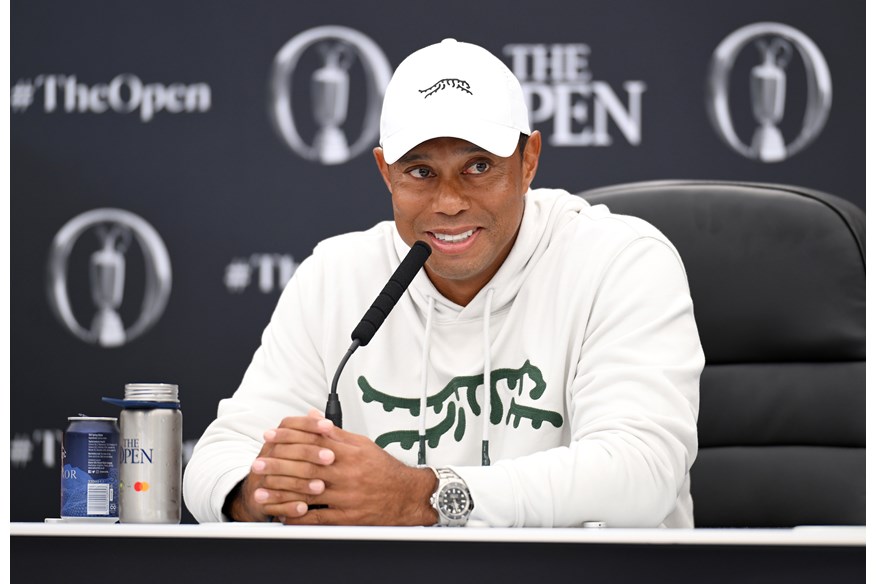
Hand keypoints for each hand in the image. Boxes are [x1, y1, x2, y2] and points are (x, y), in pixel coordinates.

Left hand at [234, 409, 437, 525]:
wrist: (406, 496)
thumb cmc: (383, 469)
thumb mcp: (362, 445)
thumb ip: (336, 433)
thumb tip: (314, 418)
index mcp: (350, 454)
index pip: (314, 442)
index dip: (289, 438)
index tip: (270, 436)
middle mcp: (347, 474)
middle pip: (306, 468)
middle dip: (278, 466)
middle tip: (258, 464)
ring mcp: (346, 497)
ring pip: (308, 494)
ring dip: (282, 493)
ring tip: (261, 491)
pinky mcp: (347, 518)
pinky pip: (318, 518)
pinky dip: (298, 517)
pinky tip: (282, 515)